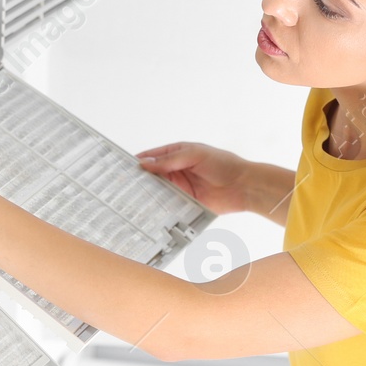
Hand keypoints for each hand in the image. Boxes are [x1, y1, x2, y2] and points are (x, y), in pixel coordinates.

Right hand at [134, 141, 254, 215]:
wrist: (243, 186)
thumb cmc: (223, 164)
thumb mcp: (194, 155)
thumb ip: (170, 160)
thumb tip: (146, 164)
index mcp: (177, 154)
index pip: (152, 156)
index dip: (138, 161)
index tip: (122, 167)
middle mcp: (177, 170)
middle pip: (152, 175)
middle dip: (139, 180)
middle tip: (122, 186)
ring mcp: (181, 187)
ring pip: (159, 191)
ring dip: (148, 195)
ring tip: (131, 199)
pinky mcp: (186, 203)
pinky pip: (169, 205)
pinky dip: (160, 207)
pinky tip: (150, 211)